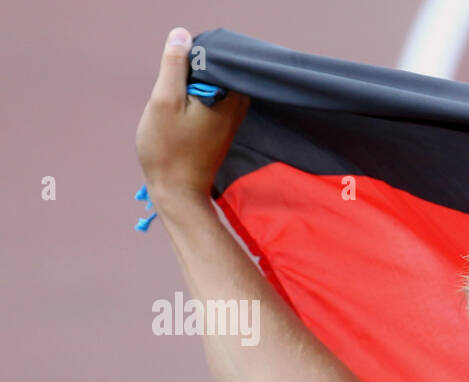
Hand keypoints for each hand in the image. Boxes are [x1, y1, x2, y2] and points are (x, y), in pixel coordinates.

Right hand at [135, 27, 249, 205]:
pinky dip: (197, 101)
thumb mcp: (164, 100)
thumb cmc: (168, 149)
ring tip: (179, 103)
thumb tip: (182, 35)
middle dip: (194, 74)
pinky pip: (214, 102)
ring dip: (194, 88)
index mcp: (228, 97)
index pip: (218, 59)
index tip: (177, 75)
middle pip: (217, 73)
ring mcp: (232, 120)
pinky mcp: (223, 130)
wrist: (177, 192)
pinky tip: (183, 113)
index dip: (193, 59)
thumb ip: (175, 66)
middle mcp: (237, 108)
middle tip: (176, 90)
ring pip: (214, 87)